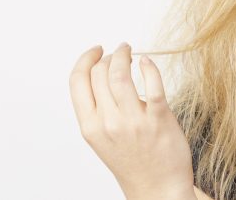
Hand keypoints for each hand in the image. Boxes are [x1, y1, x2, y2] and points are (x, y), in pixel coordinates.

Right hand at [69, 43, 194, 199]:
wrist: (157, 188)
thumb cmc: (132, 160)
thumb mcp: (102, 139)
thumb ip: (98, 110)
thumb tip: (101, 73)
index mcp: (90, 126)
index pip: (77, 82)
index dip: (85, 59)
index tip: (96, 49)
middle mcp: (108, 123)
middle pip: (99, 73)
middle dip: (108, 56)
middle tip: (119, 52)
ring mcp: (133, 121)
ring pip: (121, 74)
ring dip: (124, 55)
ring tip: (129, 51)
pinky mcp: (159, 119)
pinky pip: (152, 85)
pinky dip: (149, 67)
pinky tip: (147, 62)